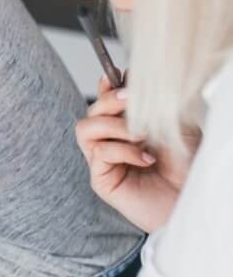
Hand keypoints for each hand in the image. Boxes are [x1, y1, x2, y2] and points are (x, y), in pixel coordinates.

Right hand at [76, 77, 195, 233]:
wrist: (190, 201)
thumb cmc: (186, 168)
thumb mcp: (175, 126)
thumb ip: (153, 105)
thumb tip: (133, 77)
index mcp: (126, 128)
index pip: (105, 102)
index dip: (106, 87)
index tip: (117, 75)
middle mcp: (111, 141)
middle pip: (92, 111)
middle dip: (108, 100)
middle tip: (130, 100)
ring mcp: (103, 160)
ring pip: (86, 128)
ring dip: (113, 125)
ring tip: (140, 135)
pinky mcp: (101, 178)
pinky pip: (100, 153)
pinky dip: (124, 150)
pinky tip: (146, 159)